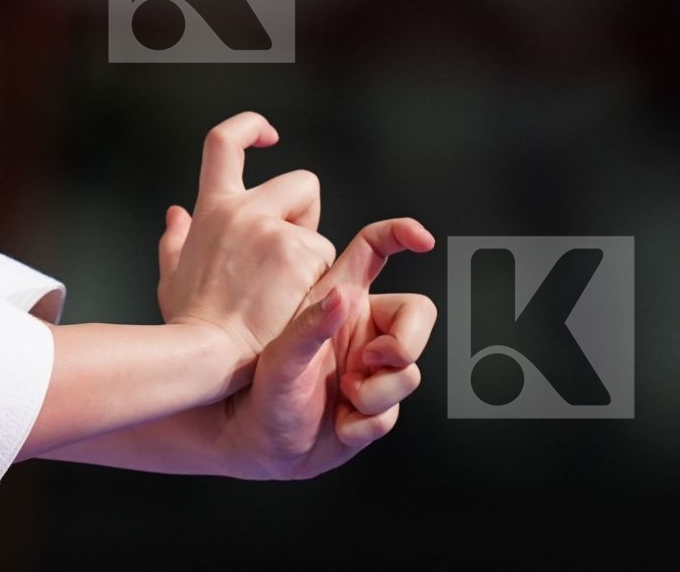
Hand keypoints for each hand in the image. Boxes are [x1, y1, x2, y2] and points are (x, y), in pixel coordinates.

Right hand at [155, 113, 337, 364]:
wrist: (207, 356)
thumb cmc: (189, 324)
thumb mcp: (172, 276)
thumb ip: (175, 241)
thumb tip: (177, 214)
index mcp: (211, 208)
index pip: (225, 141)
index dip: (250, 127)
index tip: (269, 136)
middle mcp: (243, 209)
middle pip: (299, 183)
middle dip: (305, 215)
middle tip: (291, 258)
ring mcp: (273, 229)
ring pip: (317, 228)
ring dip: (311, 254)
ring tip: (286, 294)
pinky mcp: (301, 253)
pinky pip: (327, 259)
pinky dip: (319, 284)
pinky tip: (294, 307)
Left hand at [213, 218, 436, 479]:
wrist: (255, 444)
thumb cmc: (259, 390)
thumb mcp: (281, 356)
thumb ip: (311, 325)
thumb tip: (343, 294)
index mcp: (338, 303)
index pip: (375, 253)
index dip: (401, 235)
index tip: (423, 237)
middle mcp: (360, 333)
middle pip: (416, 316)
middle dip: (405, 342)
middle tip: (368, 361)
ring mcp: (371, 372)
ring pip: (408, 373)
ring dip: (375, 394)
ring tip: (338, 397)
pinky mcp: (375, 410)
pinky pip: (391, 415)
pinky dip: (362, 424)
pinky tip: (335, 423)